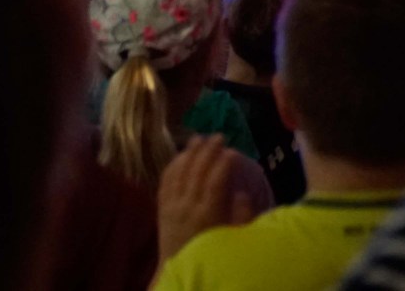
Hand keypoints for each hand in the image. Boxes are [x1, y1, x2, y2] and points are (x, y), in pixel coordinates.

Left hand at [158, 135, 255, 263]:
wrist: (177, 268)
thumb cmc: (211, 252)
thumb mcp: (234, 238)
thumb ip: (241, 215)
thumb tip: (242, 192)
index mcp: (208, 214)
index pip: (215, 182)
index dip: (223, 164)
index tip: (233, 151)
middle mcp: (188, 207)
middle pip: (197, 172)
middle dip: (208, 151)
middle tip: (219, 135)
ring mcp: (172, 206)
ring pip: (180, 173)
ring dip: (190, 153)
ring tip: (199, 137)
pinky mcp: (161, 207)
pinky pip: (165, 182)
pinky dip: (173, 165)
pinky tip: (180, 155)